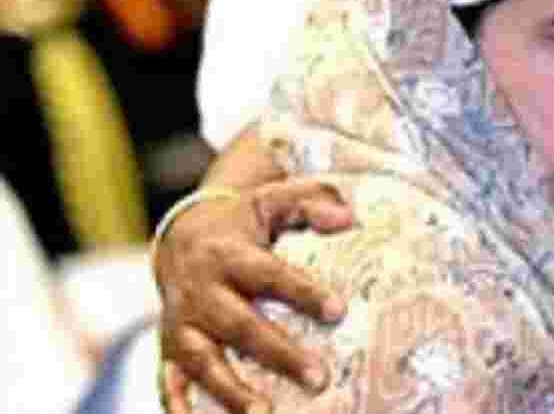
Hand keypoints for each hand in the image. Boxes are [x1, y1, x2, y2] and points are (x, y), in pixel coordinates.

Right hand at [154, 178, 353, 413]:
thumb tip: (346, 218)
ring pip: (202, 361)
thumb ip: (310, 202)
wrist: (180, 236)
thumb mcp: (273, 200)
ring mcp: (179, 324)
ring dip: (230, 392)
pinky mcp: (168, 349)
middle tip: (319, 379)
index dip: (303, 292)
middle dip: (278, 354)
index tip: (339, 311)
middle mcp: (199, 292)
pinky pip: (169, 383)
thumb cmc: (244, 222)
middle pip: (239, 325)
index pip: (269, 274)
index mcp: (228, 254)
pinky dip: (181, 409)